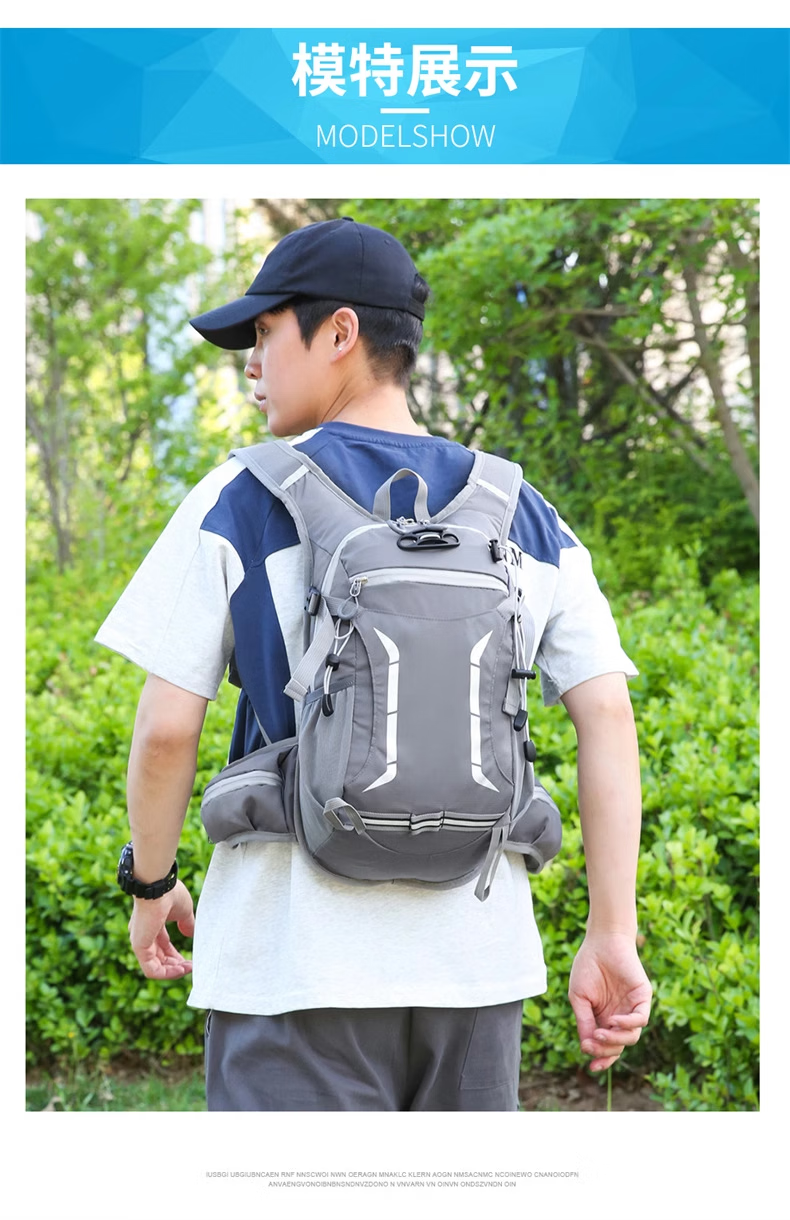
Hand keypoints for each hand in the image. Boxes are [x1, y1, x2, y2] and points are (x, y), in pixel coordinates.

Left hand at [128, 880, 195, 979]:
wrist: (158, 885)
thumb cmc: (170, 893)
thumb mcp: (183, 911)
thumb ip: (186, 924)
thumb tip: (191, 933)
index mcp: (151, 925)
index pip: (163, 947)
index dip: (177, 956)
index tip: (191, 959)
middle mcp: (143, 935)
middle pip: (160, 958)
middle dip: (176, 965)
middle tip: (191, 966)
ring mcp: (140, 942)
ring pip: (155, 967)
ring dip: (173, 971)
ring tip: (188, 969)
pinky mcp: (140, 947)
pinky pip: (151, 969)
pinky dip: (166, 973)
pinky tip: (180, 970)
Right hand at [568, 931, 651, 1071]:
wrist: (601, 941)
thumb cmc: (587, 967)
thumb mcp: (579, 998)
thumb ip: (584, 1022)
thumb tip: (587, 1048)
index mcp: (604, 1019)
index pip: (607, 1046)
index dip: (601, 1058)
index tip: (591, 1067)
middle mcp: (620, 1017)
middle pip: (619, 1046)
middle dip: (605, 1050)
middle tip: (592, 1045)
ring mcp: (632, 1008)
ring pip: (631, 1037)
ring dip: (616, 1040)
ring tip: (600, 1033)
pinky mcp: (643, 998)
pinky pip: (641, 1019)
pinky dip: (628, 1025)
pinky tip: (613, 1020)